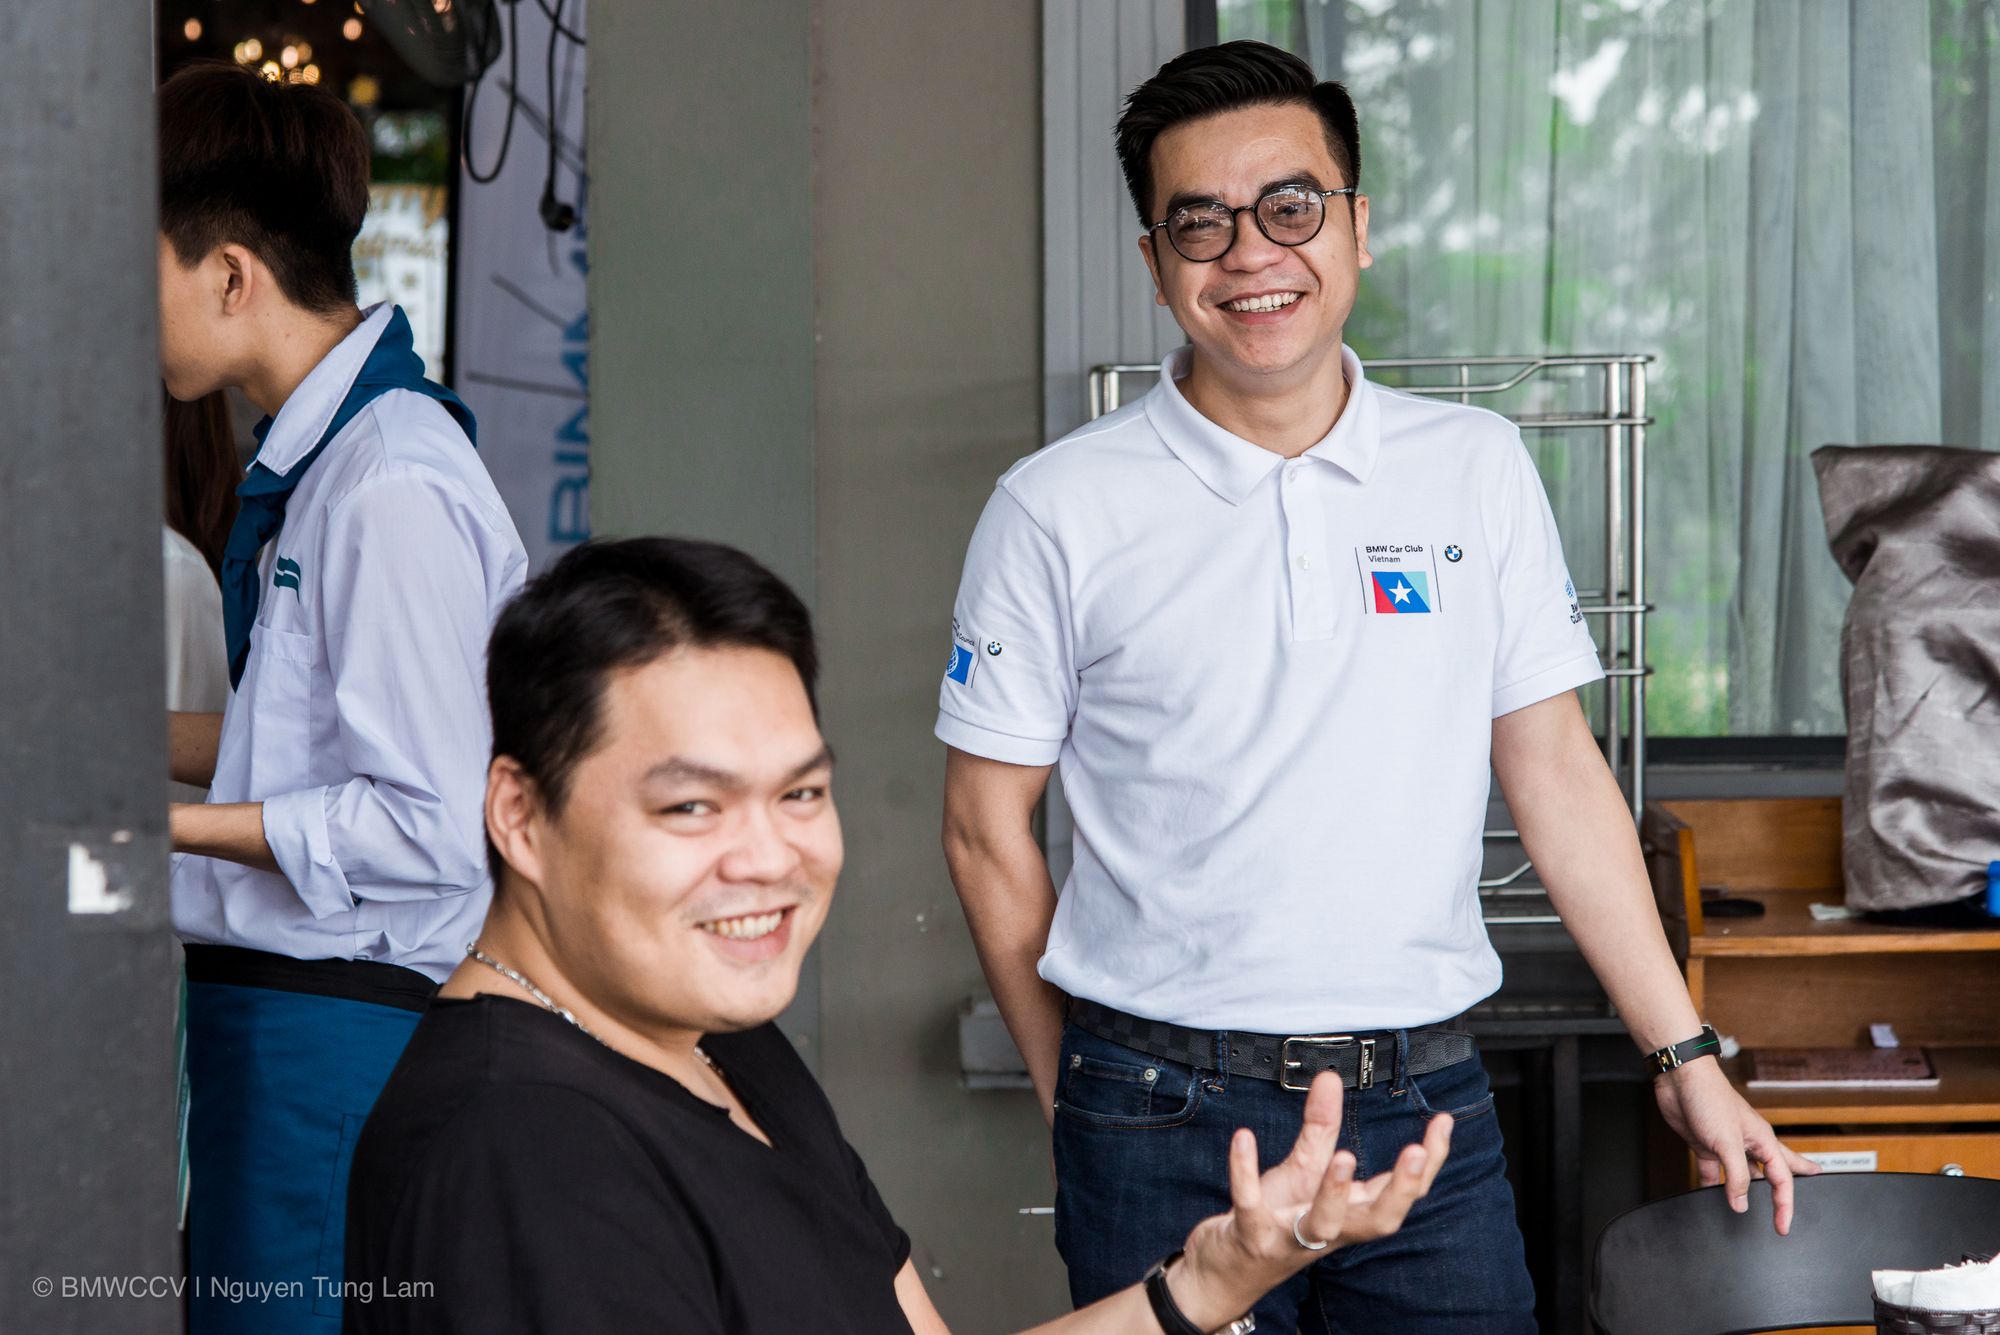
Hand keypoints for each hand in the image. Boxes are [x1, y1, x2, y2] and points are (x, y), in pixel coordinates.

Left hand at [1168, 1073, 1452, 1327]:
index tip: (1443, 1122)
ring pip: (1323, 1224)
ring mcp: (1290, 1236)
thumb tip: (1331, 1078)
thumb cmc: (1274, 1220)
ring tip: (1345, 1157)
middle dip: (1402, 1189)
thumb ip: (1321, 1127)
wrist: (1225, 1272)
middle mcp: (1329, 1230)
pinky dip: (1244, 1172)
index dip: (1428, 1163)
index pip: (1401, 1193)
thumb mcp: (1302, 1171)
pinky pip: (1250, 1205)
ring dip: (1336, 1193)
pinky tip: (1243, 1138)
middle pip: (1378, 1219)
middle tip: (1417, 1151)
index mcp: (1350, 1212)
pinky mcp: (1250, 1235)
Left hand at [1653, 1058, 1819, 1233]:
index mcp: (1763, 1141)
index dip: (1785, 1205)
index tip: (1783, 1227)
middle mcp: (1748, 1144)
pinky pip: (1712, 1171)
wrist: (1680, 1079)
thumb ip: (1738, 1175)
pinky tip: (1708, 1196)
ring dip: (1744, 1191)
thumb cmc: (1711, 1099)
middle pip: (1771, 1174)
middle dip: (1781, 1192)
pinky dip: (1712, 1185)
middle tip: (1788, 1210)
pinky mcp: (1705, 1145)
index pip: (1782, 1180)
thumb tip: (1741, 1205)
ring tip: (1751, 1207)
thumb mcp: (1728, 1142)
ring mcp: (1726, 1145)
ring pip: (1742, 1174)